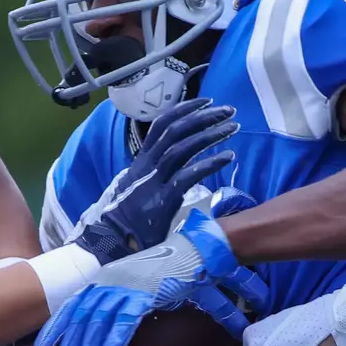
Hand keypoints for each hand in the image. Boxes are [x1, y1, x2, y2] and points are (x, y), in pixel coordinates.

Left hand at [35, 207, 267, 345]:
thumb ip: (121, 301)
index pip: (73, 304)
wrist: (194, 250)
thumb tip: (111, 322)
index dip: (57, 326)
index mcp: (104, 278)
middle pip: (81, 318)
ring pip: (97, 324)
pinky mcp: (143, 294)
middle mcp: (109, 281)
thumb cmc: (167, 269)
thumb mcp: (136, 284)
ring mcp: (125, 287)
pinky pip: (122, 324)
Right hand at [69, 97, 238, 263]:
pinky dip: (209, 163)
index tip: (207, 101)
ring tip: (233, 127)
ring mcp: (153, 182)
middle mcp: (146, 166)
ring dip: (210, 134)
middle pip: (174, 130)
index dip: (184, 109)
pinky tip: (227, 157)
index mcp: (141, 161)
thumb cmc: (129, 220)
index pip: (161, 125)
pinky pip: (188, 175)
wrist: (112, 244)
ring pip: (182, 148)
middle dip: (203, 116)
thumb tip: (178, 165)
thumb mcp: (141, 190)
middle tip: (228, 110)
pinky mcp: (162, 200)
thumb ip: (157, 175)